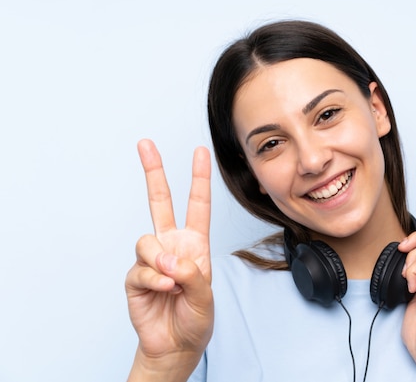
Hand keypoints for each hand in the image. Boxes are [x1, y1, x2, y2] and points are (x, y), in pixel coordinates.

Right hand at [125, 139, 213, 379]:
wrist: (176, 345)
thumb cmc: (196, 319)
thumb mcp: (206, 296)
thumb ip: (193, 274)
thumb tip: (169, 260)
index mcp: (194, 244)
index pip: (197, 205)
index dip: (199, 178)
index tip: (200, 152)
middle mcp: (171, 246)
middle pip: (159, 202)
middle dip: (153, 172)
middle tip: (146, 144)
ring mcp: (151, 260)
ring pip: (146, 241)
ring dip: (159, 261)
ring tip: (172, 281)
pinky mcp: (135, 277)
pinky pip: (139, 269)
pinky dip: (152, 280)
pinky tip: (164, 290)